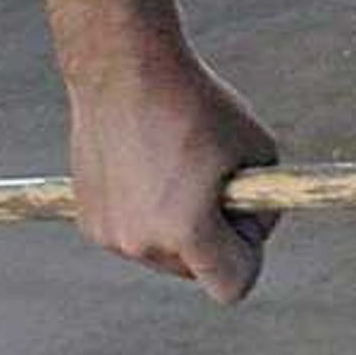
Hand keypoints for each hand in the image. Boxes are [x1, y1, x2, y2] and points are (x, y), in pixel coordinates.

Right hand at [64, 50, 278, 304]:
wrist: (125, 69)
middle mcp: (142, 244)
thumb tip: (252, 223)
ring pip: (166, 252)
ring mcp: (110, 236)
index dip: (251, 254)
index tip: (249, 217)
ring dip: (181, 225)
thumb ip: (265, 198)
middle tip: (219, 182)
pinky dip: (150, 211)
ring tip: (182, 168)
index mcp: (187, 231)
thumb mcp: (258, 149)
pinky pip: (136, 232)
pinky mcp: (90, 221)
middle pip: (198, 268)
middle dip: (217, 236)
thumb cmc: (199, 104)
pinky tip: (151, 166)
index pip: (233, 285)